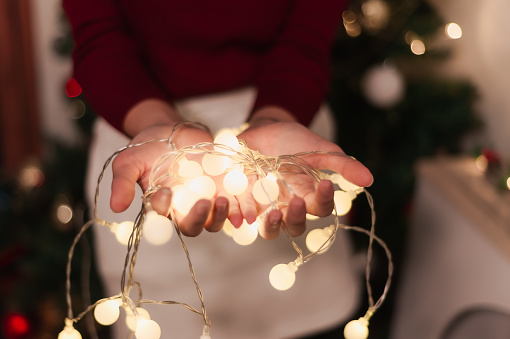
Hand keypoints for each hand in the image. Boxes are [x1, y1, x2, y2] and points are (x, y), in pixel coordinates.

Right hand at [111, 99, 233, 236]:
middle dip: (199, 218)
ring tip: (222, 200)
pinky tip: (244, 200)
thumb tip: (115, 208)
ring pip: (215, 219)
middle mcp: (184, 208)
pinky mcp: (224, 189)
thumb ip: (122, 182)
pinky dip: (240, 205)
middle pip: (193, 225)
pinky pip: (234, 203)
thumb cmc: (147, 147)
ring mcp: (206, 200)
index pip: (163, 215)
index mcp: (161, 205)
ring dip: (220, 215)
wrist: (174, 130)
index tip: (163, 191)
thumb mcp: (128, 160)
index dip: (164, 208)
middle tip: (204, 203)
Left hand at [237, 108, 372, 238]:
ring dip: (270, 226)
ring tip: (270, 213)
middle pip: (295, 226)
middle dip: (296, 218)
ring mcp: (264, 205)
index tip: (325, 184)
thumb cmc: (294, 141)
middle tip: (296, 202)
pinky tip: (240, 216)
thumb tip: (369, 179)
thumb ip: (342, 164)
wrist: (262, 130)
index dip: (325, 201)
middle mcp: (287, 206)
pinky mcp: (241, 200)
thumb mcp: (320, 148)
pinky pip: (240, 215)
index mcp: (308, 195)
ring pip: (268, 230)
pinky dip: (239, 216)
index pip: (320, 208)